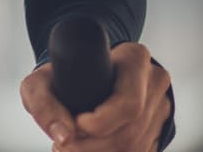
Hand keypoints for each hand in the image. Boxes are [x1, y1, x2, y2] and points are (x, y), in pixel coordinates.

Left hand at [20, 41, 170, 151]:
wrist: (82, 73)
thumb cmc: (64, 74)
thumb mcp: (42, 80)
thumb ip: (42, 102)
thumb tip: (63, 135)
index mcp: (134, 59)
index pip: (129, 103)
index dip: (101, 122)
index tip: (76, 124)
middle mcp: (154, 81)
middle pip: (131, 131)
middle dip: (94, 147)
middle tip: (65, 145)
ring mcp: (160, 106)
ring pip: (137, 146)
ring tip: (74, 147)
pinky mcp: (159, 128)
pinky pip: (141, 151)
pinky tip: (92, 149)